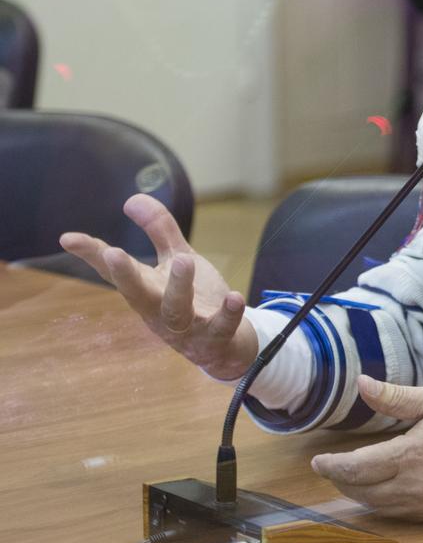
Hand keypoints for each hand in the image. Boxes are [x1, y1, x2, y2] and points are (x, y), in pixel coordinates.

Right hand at [59, 193, 258, 379]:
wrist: (225, 344)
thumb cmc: (193, 298)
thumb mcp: (176, 258)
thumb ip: (159, 230)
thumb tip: (132, 198)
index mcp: (146, 289)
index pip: (115, 271)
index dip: (92, 254)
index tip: (68, 238)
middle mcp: (159, 310)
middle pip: (137, 294)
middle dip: (124, 275)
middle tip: (112, 253)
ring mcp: (186, 327)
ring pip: (177, 309)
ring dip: (178, 286)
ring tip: (184, 259)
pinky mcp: (215, 338)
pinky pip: (221, 328)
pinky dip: (227, 314)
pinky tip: (233, 297)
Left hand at [311, 377, 422, 521]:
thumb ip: (397, 398)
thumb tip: (363, 384)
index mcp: (411, 454)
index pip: (356, 468)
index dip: (332, 466)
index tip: (318, 460)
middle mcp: (413, 486)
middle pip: (361, 492)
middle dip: (341, 480)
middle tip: (330, 468)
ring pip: (378, 506)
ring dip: (360, 493)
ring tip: (353, 477)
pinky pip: (400, 513)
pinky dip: (384, 502)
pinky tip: (385, 488)